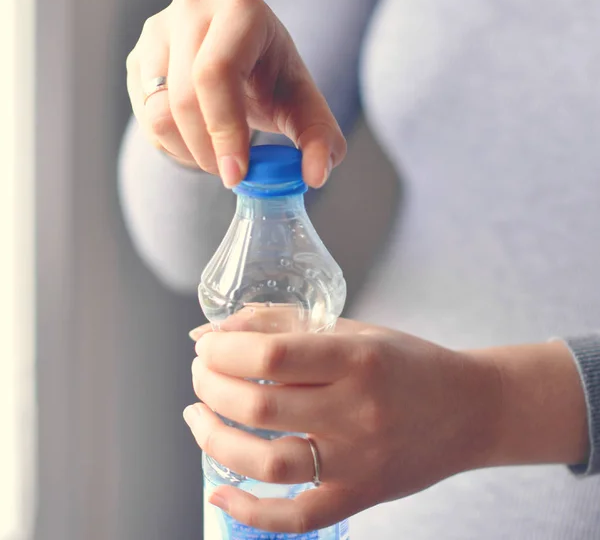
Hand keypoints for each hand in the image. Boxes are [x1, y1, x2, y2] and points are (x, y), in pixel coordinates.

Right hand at [126, 0, 345, 187]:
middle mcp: (193, 9)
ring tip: (215, 156)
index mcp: (242, 11)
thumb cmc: (275, 83)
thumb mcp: (305, 108)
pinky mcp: (138, 56)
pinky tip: (196, 142)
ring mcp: (158, 30)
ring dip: (187, 151)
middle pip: (184, 98)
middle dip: (208, 150)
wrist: (243, 65)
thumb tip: (314, 176)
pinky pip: (142, 116)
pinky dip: (170, 144)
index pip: (217, 73)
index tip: (236, 174)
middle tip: (229, 174)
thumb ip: (321, 141)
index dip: (224, 130)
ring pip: (156, 112)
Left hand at [184, 318, 499, 532]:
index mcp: (357, 358)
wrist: (468, 409)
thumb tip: (217, 329)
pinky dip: (249, 510)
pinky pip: (296, 516)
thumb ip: (286, 325)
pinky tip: (219, 491)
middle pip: (259, 406)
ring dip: (214, 439)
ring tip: (198, 415)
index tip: (207, 346)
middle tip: (201, 374)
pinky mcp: (360, 496)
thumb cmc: (407, 362)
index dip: (225, 350)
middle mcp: (357, 411)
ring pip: (266, 462)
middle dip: (211, 386)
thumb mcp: (353, 330)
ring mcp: (358, 461)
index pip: (273, 355)